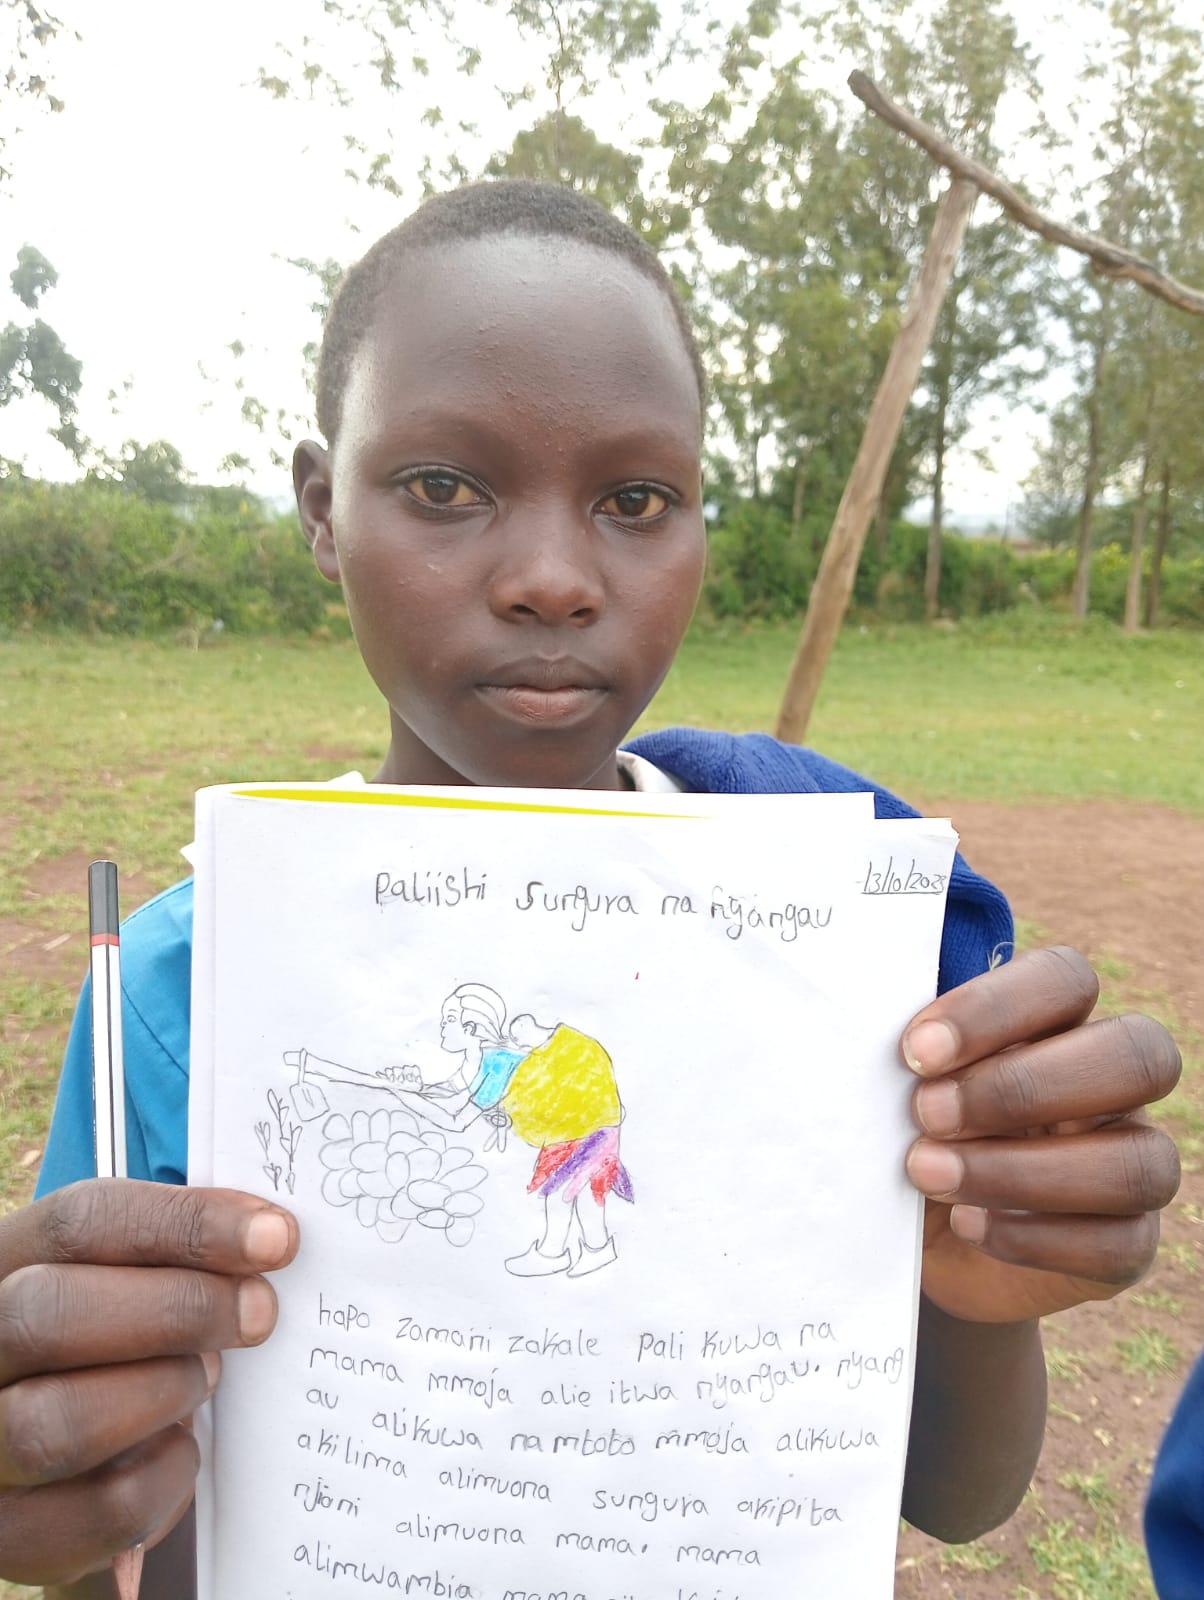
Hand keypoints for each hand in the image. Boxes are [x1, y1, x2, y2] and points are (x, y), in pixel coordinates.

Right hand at [0, 1180, 298, 1586]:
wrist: (72, 1454)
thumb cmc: (117, 1339)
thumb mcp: (132, 1276)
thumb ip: (179, 1251)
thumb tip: (268, 1236)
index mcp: (6, 1264)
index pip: (80, 1223)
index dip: (186, 1223)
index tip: (274, 1237)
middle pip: (48, 1314)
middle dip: (179, 1309)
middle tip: (257, 1313)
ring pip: (61, 1423)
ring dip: (165, 1392)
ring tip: (205, 1377)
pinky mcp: (15, 1532)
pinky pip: (103, 1508)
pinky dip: (168, 1474)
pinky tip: (182, 1446)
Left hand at [902, 946, 1180, 1323]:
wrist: (922, 1238)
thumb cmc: (914, 1132)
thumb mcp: (906, 1088)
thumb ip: (910, 1057)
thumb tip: (861, 1033)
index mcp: (1060, 1025)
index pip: (1067, 980)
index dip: (996, 1007)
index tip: (915, 1050)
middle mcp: (1112, 1088)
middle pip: (1136, 1056)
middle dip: (1020, 1087)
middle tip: (925, 1112)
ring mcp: (1133, 1166)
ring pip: (1139, 1161)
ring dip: (1019, 1170)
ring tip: (928, 1173)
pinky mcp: (1126, 1244)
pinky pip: (1118, 1243)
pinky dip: (1034, 1237)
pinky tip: (967, 1225)